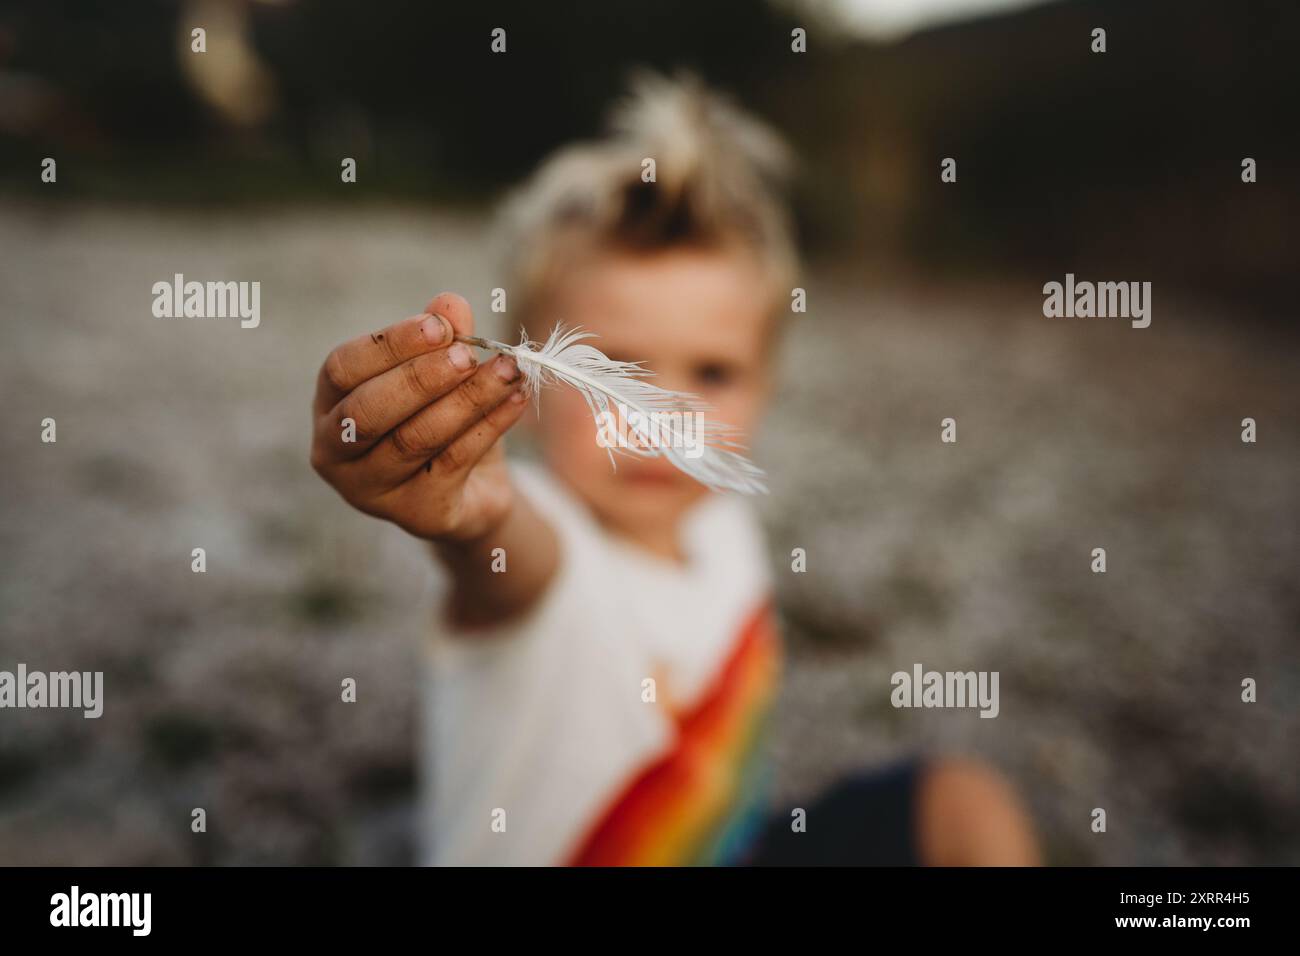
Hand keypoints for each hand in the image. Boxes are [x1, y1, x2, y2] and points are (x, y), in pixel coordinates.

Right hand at [310, 293, 528, 541]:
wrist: (472, 490)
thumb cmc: (443, 419)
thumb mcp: (443, 374)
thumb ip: (442, 340)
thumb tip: (450, 302)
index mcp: (330, 403)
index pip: (343, 368)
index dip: (390, 344)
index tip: (440, 325)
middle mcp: (336, 451)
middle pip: (368, 410)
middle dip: (421, 377)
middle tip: (468, 355)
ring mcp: (370, 490)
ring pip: (414, 439)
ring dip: (466, 400)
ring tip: (508, 371)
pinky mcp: (415, 514)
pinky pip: (453, 463)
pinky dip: (489, 426)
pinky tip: (516, 400)